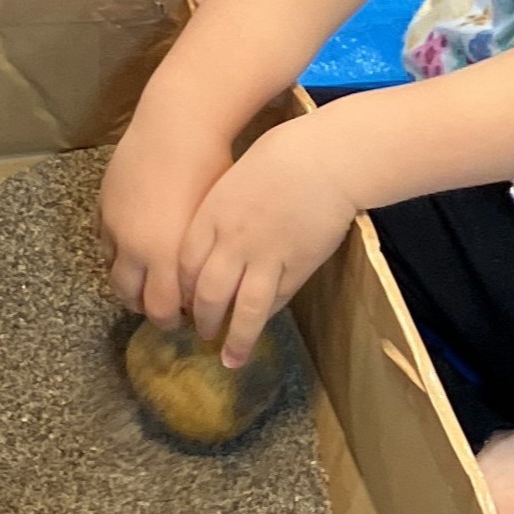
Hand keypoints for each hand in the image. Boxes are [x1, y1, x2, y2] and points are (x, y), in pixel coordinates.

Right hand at [101, 103, 233, 325]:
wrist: (178, 123)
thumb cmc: (210, 169)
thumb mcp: (214, 223)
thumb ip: (201, 262)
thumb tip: (201, 289)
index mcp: (163, 257)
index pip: (160, 310)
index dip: (171, 320)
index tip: (183, 317)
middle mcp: (133, 249)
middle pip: (129, 297)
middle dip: (145, 305)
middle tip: (161, 303)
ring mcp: (114, 228)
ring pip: (112, 270)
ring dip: (128, 280)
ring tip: (145, 275)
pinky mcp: (103, 207)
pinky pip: (103, 241)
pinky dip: (116, 251)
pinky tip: (132, 243)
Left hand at [177, 111, 358, 366]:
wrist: (329, 156)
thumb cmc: (282, 154)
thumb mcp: (234, 178)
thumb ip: (218, 213)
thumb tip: (210, 241)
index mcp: (212, 217)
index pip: (186, 267)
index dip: (184, 291)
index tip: (185, 302)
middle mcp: (233, 242)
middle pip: (207, 295)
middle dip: (202, 320)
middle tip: (202, 331)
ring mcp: (266, 258)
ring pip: (242, 310)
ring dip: (234, 339)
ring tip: (229, 359)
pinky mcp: (296, 267)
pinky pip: (275, 301)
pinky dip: (264, 317)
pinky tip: (259, 326)